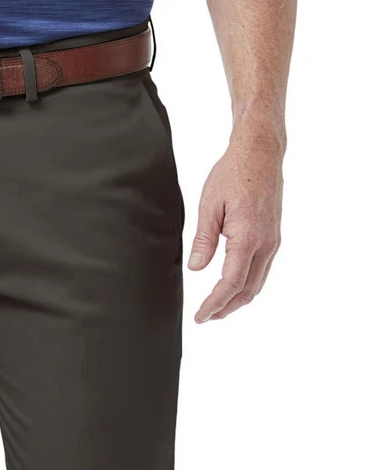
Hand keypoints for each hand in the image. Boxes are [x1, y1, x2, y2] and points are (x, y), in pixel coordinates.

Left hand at [188, 124, 284, 321]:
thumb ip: (203, 240)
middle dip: (226, 309)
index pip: (231, 284)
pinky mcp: (274, 237)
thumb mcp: (209, 205)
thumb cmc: (233, 173)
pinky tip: (233, 287)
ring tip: (218, 307)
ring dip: (238, 300)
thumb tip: (197, 269)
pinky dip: (247, 285)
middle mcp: (265, 244)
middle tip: (207, 317)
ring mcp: (273, 242)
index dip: (214, 304)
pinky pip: (262, 271)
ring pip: (257, 284)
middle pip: (247, 291)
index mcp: (247, 238)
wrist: (260, 152)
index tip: (201, 316)